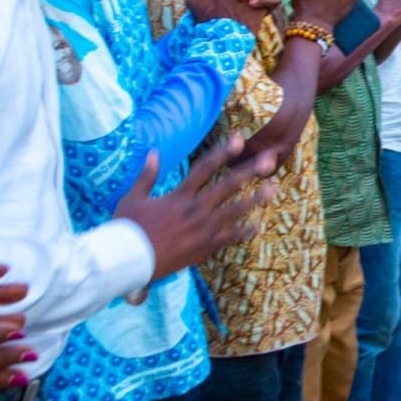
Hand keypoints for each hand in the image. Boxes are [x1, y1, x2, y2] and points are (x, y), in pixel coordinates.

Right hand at [114, 138, 279, 281]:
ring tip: (273, 189)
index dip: (223, 151)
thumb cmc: (127, 228)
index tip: (239, 138)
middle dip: (249, 171)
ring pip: (234, 211)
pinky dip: (243, 232)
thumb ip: (146, 175)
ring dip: (255, 200)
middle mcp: (194, 209)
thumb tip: (153, 152)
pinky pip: (228, 238)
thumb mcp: (132, 198)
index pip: (205, 167)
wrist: (128, 261)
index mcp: (179, 195)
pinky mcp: (204, 248)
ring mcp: (202, 230)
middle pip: (228, 186)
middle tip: (269, 160)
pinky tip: (256, 226)